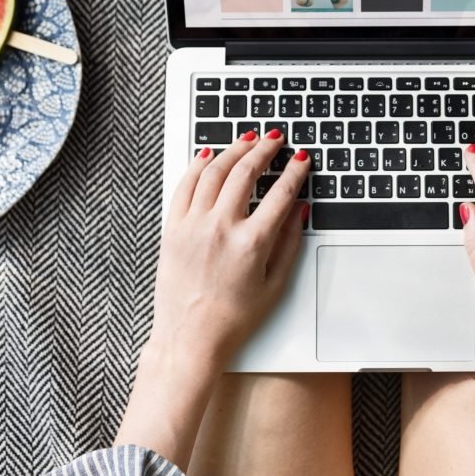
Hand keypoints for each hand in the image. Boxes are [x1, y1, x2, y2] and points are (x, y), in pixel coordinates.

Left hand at [114, 130, 310, 469]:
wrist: (190, 337)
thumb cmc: (233, 317)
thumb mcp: (275, 282)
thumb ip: (291, 241)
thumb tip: (300, 209)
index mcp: (251, 243)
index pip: (280, 193)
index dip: (295, 171)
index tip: (301, 159)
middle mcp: (221, 228)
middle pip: (245, 173)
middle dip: (264, 150)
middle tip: (274, 138)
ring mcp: (193, 226)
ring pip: (214, 172)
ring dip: (233, 150)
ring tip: (247, 139)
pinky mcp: (173, 229)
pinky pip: (185, 186)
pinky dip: (197, 166)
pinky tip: (208, 155)